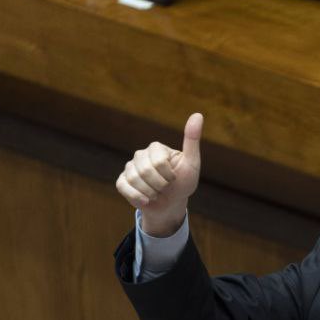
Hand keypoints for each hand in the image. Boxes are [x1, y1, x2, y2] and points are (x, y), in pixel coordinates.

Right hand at [116, 112, 203, 236]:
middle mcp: (141, 154)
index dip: (168, 175)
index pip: (158, 161)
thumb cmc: (183, 183)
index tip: (174, 178)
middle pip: (145, 171)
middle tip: (166, 187)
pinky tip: (146, 199)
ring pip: (134, 179)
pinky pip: (123, 186)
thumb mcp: (192, 163)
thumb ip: (192, 140)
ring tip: (157, 193)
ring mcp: (130, 167)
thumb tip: (198, 114)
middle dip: (160, 185)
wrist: (172, 205)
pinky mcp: (122, 181)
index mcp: (156, 148)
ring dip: (150, 192)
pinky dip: (137, 197)